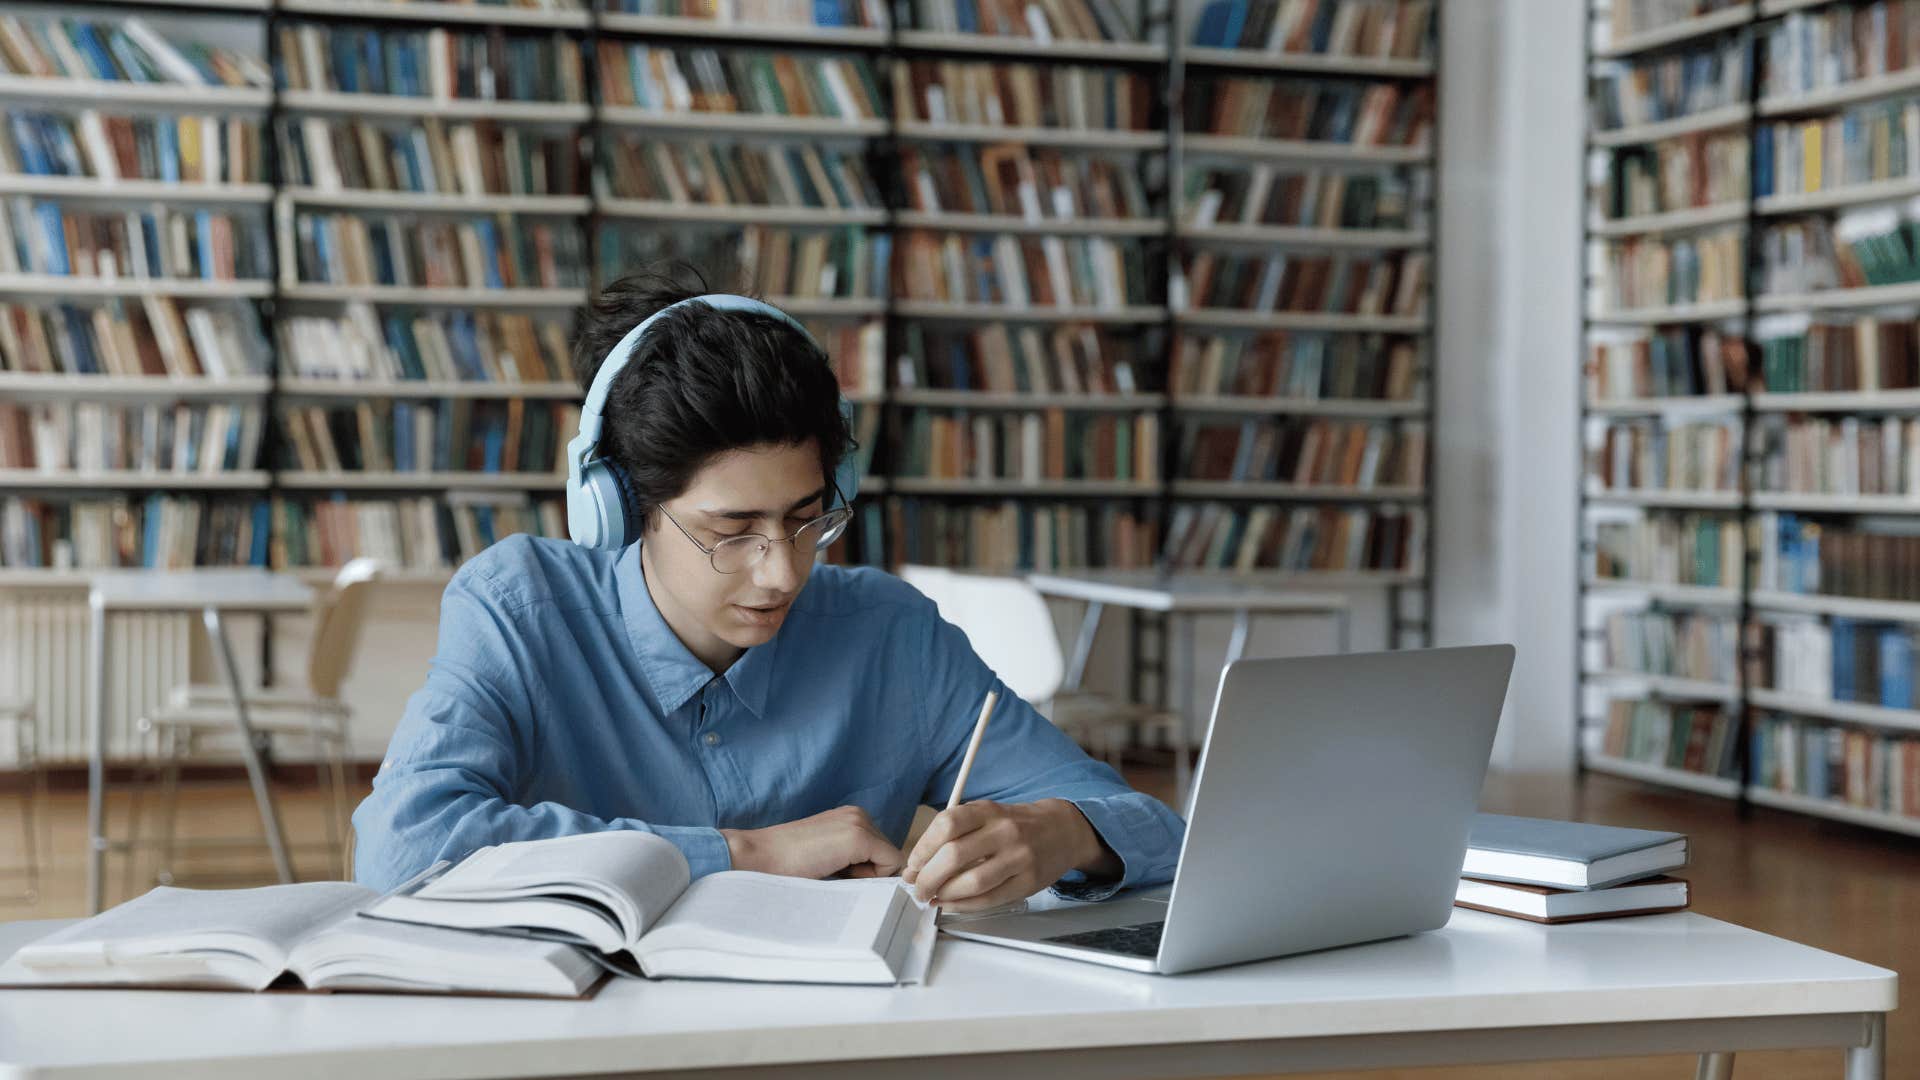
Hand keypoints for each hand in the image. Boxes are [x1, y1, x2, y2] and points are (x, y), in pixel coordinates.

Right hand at [720, 806, 905, 879]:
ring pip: (890, 860)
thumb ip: (851, 859)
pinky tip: (840, 874)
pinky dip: (872, 878)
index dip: (865, 870)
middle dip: (868, 872)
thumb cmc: (787, 864)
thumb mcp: (826, 855)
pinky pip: (890, 865)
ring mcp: (858, 824)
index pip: (879, 850)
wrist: (758, 857)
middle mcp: (858, 814)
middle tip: (834, 873)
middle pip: (887, 855)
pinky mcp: (857, 838)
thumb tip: (880, 879)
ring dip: (867, 874)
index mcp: (850, 817)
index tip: (838, 874)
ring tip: (833, 872)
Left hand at [902, 799, 1118, 911]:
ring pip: (972, 882)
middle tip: (917, 888)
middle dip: (928, 877)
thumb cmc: (1015, 825)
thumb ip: (954, 834)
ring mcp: (1019, 858)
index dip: (923, 848)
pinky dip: (964, 905)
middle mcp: (1004, 831)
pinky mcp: (1028, 882)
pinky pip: (990, 899)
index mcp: (988, 811)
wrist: (1062, 830)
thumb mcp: (987, 815)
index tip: (912, 865)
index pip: (946, 825)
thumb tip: (916, 866)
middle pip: (955, 856)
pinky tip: (952, 904)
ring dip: (945, 894)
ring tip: (933, 898)